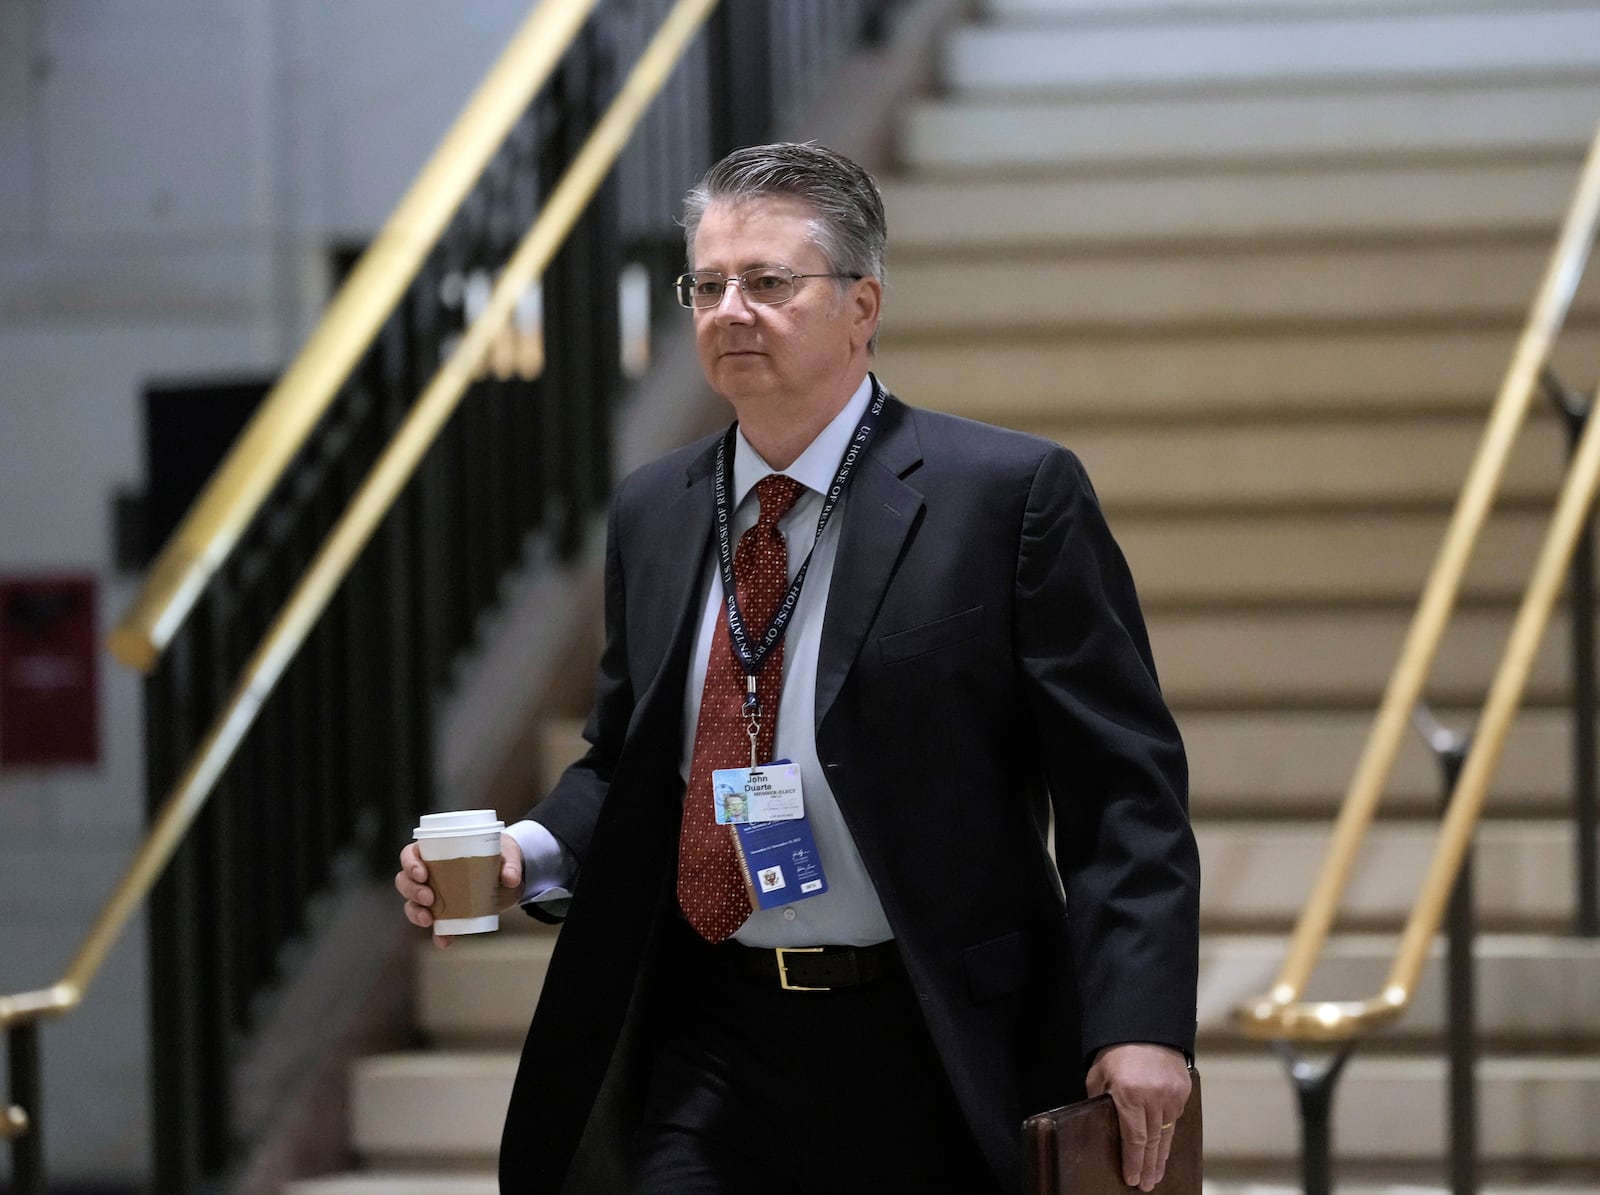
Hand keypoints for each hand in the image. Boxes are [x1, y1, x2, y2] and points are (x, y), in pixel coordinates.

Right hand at [395, 834, 524, 948]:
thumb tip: (510, 878)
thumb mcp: (507, 855)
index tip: (422, 873)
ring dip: (416, 913)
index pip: (410, 855)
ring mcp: (434, 896)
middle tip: (429, 898)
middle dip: (412, 891)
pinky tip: (444, 941)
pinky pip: (436, 927)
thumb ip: (510, 864)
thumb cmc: (499, 857)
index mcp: (436, 852)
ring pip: (412, 904)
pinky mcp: (446, 915)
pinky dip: (438, 935)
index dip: (410, 864)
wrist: (508, 877)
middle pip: (405, 881)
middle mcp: (429, 874)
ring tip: (429, 920)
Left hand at [1084, 1042, 1190, 1190]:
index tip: (1132, 1179)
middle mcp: (1154, 1097)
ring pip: (1167, 1134)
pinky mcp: (1183, 1091)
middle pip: (1152, 1142)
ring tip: (1156, 1174)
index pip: (1134, 1139)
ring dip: (1160, 1156)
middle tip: (1146, 1185)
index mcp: (1129, 1094)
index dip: (1133, 1162)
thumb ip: (1100, 1101)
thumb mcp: (1098, 1075)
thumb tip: (1103, 1124)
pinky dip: (1169, 1135)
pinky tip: (1163, 1147)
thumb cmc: (1116, 1050)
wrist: (1145, 1025)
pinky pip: (1175, 1119)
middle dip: (1148, 1166)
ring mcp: (1172, 1095)